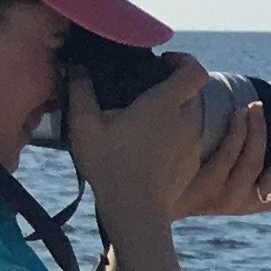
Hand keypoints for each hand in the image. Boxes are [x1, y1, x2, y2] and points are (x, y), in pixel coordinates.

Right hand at [63, 48, 206, 234]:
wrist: (136, 210)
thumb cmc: (109, 166)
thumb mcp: (84, 125)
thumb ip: (80, 90)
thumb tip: (75, 66)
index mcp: (164, 105)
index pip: (195, 71)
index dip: (184, 60)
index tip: (163, 61)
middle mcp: (186, 121)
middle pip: (192, 91)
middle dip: (173, 85)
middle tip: (147, 89)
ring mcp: (193, 143)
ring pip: (191, 115)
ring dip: (173, 111)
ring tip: (144, 118)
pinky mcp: (193, 162)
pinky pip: (190, 138)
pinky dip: (176, 133)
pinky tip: (150, 142)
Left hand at [172, 94, 270, 221]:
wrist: (146, 196)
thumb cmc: (184, 179)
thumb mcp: (220, 180)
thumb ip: (241, 161)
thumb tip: (252, 118)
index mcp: (256, 203)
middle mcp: (246, 202)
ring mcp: (225, 195)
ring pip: (255, 162)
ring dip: (259, 131)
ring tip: (254, 107)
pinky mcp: (204, 185)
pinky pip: (228, 157)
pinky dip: (237, 133)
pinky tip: (236, 113)